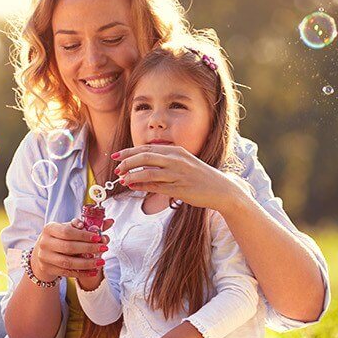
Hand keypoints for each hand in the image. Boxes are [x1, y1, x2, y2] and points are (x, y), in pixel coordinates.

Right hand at [31, 218, 113, 280]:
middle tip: (104, 248)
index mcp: (49, 228)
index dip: (84, 235)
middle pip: (69, 247)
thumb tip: (109, 222)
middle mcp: (44, 242)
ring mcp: (44, 257)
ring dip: (87, 263)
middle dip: (89, 248)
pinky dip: (82, 273)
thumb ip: (88, 225)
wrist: (42, 252)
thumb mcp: (69, 228)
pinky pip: (68, 273)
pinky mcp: (48, 269)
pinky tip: (94, 271)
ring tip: (101, 262)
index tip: (99, 237)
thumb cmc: (60, 237)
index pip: (67, 232)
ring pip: (68, 262)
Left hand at [113, 145, 249, 211]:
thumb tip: (142, 168)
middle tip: (116, 168)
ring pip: (148, 171)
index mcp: (176, 151)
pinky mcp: (179, 188)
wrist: (221, 189)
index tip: (116, 156)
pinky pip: (156, 186)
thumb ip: (164, 163)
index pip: (147, 148)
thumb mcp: (183, 164)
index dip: (129, 152)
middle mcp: (176, 160)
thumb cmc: (200, 177)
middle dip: (127, 162)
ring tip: (122, 179)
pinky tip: (133, 186)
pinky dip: (142, 186)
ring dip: (132, 175)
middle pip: (145, 157)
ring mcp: (178, 174)